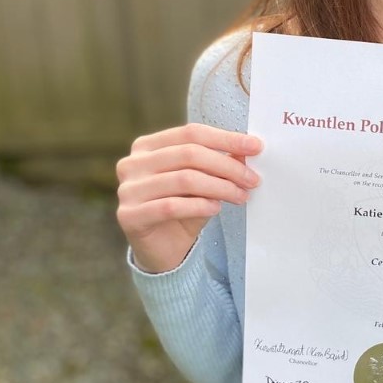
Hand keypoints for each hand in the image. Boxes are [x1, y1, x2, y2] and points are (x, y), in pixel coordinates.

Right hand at [116, 123, 261, 273]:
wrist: (163, 250)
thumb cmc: (183, 210)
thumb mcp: (204, 183)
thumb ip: (219, 164)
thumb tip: (246, 151)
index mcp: (147, 146)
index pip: (190, 133)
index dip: (225, 139)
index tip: (256, 146)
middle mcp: (132, 163)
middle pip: (189, 154)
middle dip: (227, 166)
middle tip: (252, 179)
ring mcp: (127, 189)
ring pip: (183, 179)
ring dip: (219, 187)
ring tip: (240, 195)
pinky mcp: (129, 215)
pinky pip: (171, 206)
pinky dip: (199, 205)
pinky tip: (216, 208)